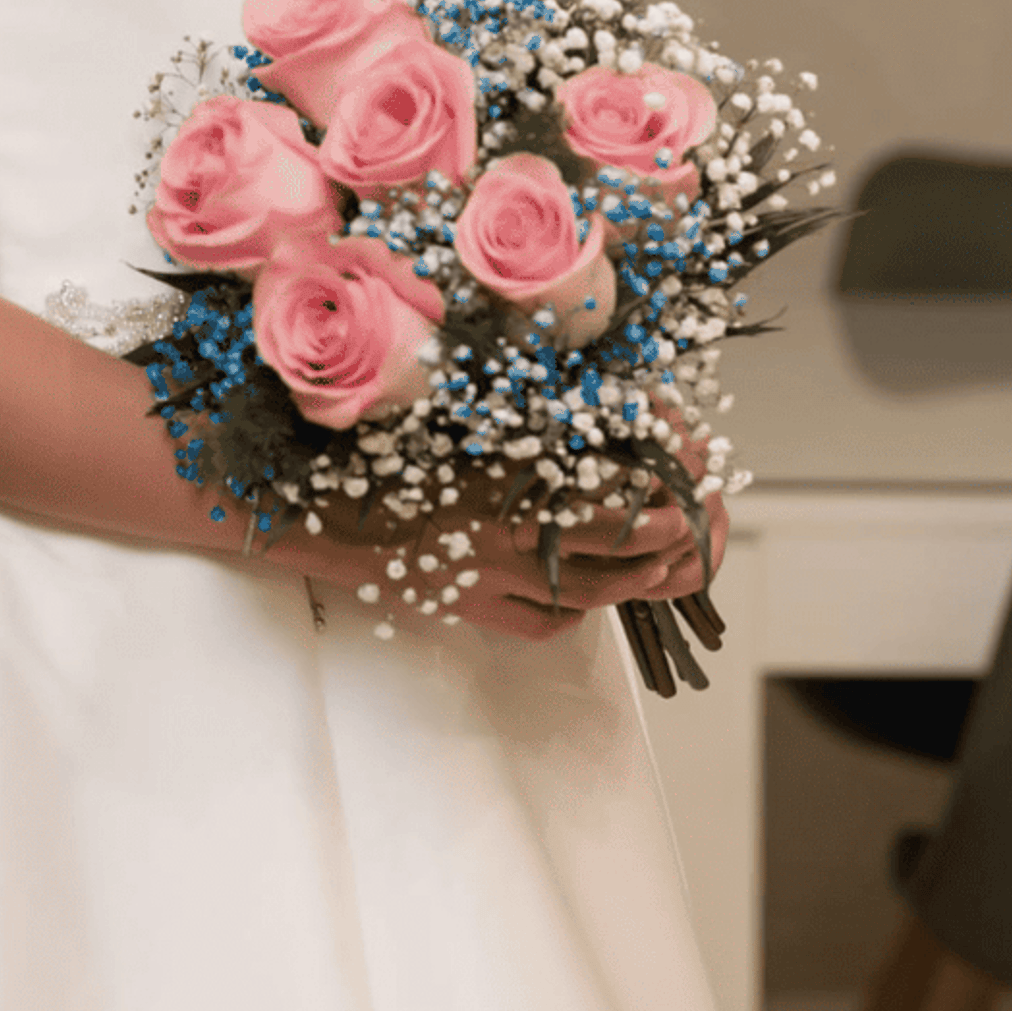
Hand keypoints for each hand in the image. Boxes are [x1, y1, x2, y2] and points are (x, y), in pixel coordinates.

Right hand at [252, 418, 727, 649]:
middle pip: (613, 548)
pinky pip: (543, 620)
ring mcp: (491, 579)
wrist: (315, 510)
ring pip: (588, 592)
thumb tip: (574, 390)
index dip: (658, 481)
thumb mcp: (455, 412)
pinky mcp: (471, 607)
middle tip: (696, 516)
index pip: (610, 491)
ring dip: (637, 577)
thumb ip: (515, 405)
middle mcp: (507, 535)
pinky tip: (588, 596)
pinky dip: (575, 610)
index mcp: (508, 482)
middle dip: (666, 534)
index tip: (687, 462)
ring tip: (669, 561)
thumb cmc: (378, 451)